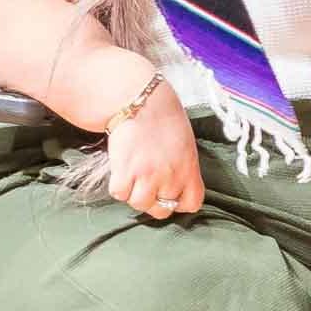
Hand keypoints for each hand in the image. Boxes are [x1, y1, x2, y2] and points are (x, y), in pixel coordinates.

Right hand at [104, 77, 203, 219]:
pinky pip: (120, 193)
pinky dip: (118, 185)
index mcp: (189, 170)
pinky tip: (121, 170)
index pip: (191, 204)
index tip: (170, 195)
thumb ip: (183, 168)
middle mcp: (171, 177)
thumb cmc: (164, 118)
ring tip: (132, 175)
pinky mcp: (126, 172)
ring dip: (133, 193)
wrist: (142, 100)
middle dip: (153, 199)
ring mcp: (148, 176)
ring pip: (139, 204)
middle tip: (145, 182)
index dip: (179, 203)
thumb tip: (175, 187)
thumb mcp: (185, 145)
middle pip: (162, 210)